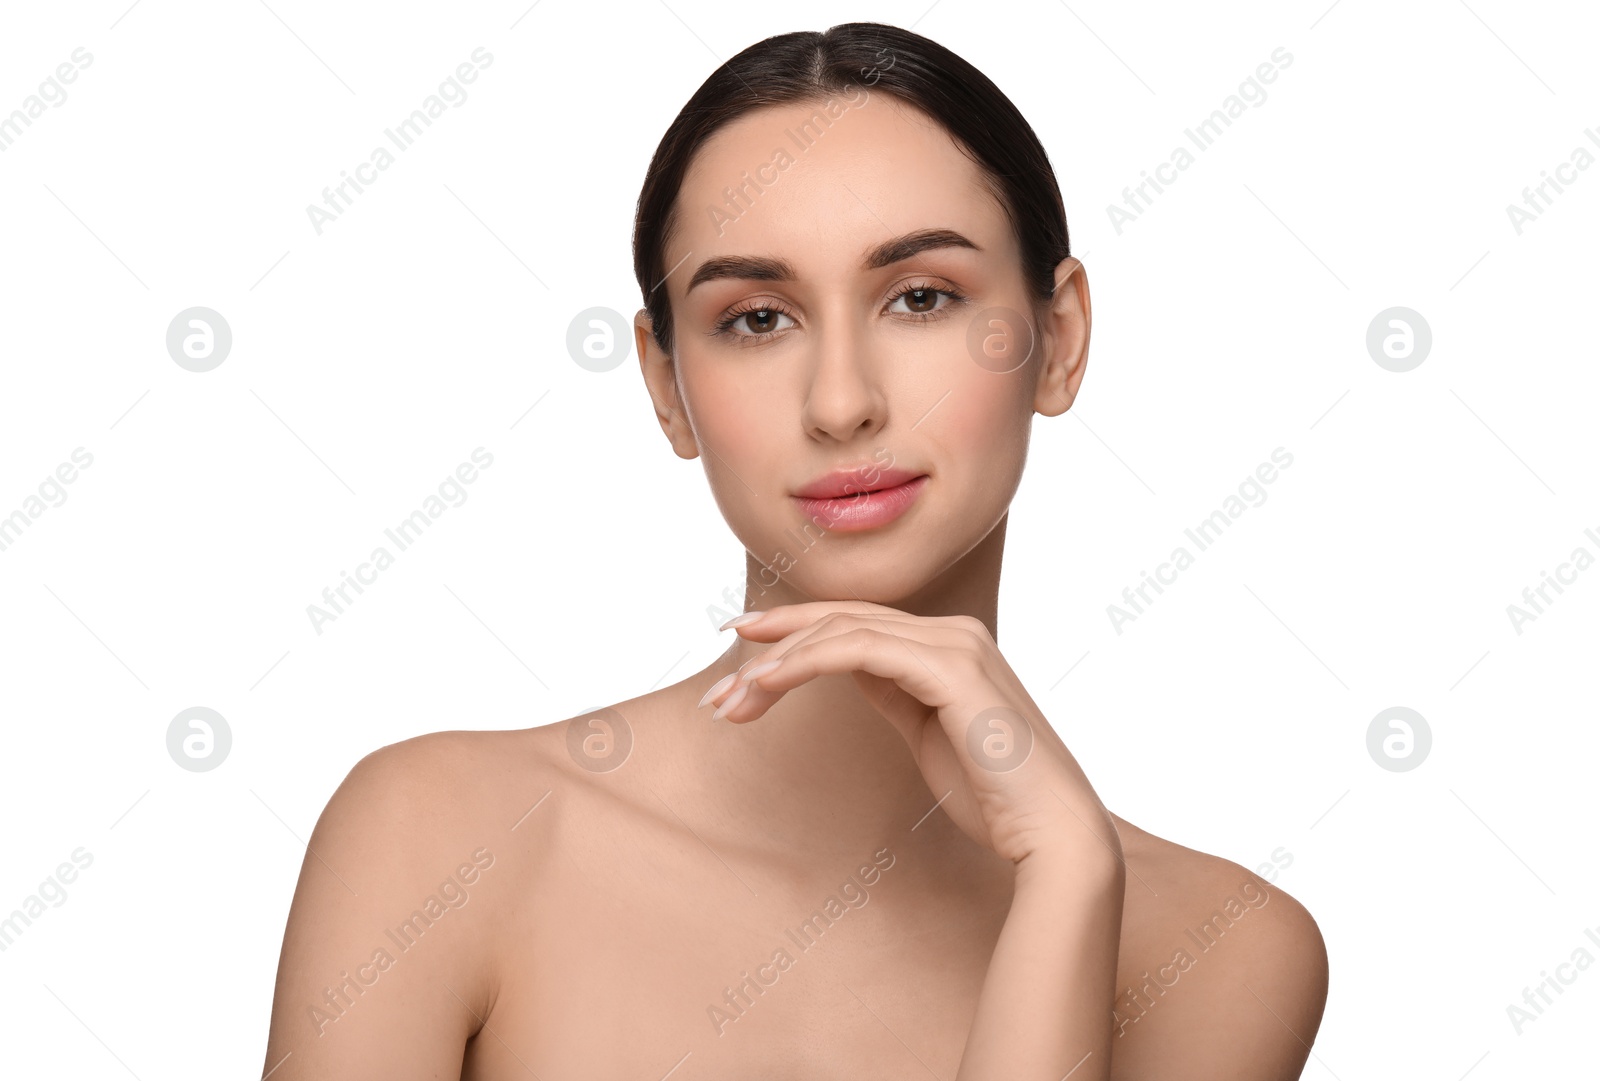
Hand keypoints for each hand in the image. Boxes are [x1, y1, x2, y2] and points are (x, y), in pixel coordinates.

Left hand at [703, 601, 1121, 870]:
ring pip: (842, 630)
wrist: (1051, 833)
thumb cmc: (994, 796)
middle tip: (718, 689)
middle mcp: (953, 633)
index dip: (791, 631)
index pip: (855, 623)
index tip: (740, 650)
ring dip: (776, 663)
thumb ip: (894, 693)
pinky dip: (805, 662)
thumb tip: (847, 668)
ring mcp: (954, 645)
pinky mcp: (951, 668)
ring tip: (732, 702)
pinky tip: (768, 683)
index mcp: (949, 645)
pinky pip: (859, 650)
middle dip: (770, 646)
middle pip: (840, 619)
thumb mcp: (927, 733)